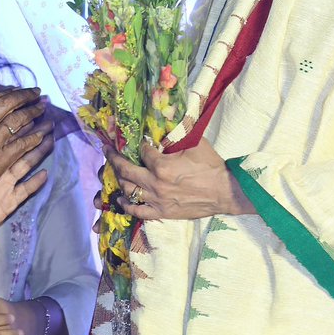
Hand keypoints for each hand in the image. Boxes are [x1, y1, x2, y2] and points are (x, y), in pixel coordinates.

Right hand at [0, 88, 45, 210]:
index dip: (7, 93)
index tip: (17, 90)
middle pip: (8, 105)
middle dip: (24, 96)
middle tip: (36, 92)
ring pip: (19, 121)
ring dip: (33, 112)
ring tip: (43, 108)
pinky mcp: (3, 159)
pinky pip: (23, 144)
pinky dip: (34, 137)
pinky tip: (43, 133)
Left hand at [105, 137, 254, 219]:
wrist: (225, 192)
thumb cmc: (211, 166)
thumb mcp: (194, 144)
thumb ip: (176, 135)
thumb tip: (165, 122)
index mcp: (162, 166)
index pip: (142, 152)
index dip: (137, 145)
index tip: (133, 140)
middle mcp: (155, 184)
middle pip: (126, 171)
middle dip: (114, 159)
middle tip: (108, 151)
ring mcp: (157, 200)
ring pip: (128, 190)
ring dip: (118, 180)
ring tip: (113, 171)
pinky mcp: (162, 212)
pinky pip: (138, 211)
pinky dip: (127, 205)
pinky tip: (121, 198)